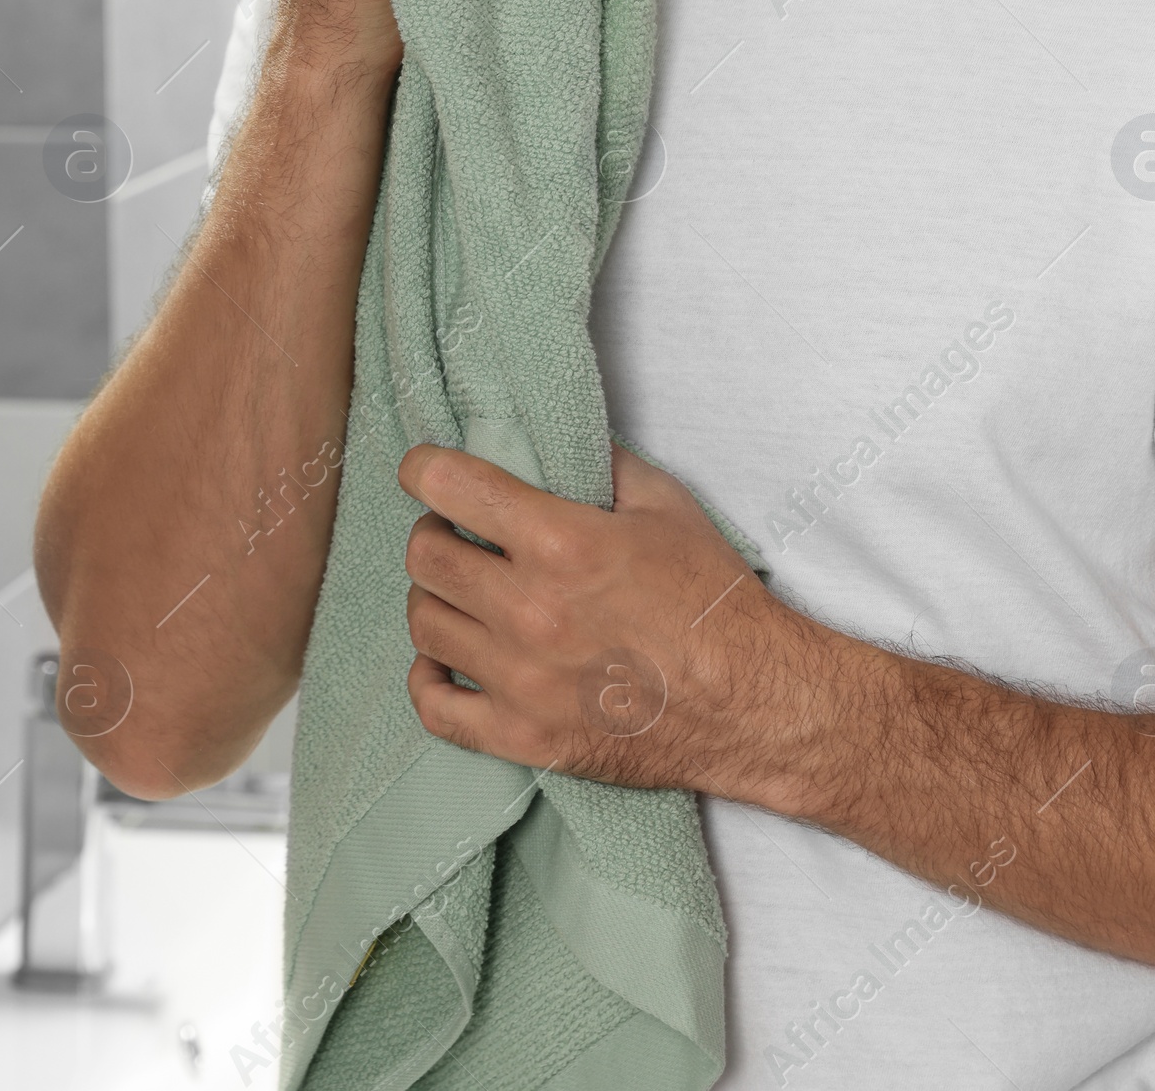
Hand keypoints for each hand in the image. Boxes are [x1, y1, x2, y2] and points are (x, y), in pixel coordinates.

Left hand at [400, 442, 822, 803]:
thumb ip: (598, 463)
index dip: (424, 469)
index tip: (424, 470)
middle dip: (435, 530)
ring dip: (437, 597)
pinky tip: (448, 657)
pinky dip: (429, 676)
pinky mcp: (524, 739)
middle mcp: (530, 611)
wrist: (754, 705)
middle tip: (459, 532)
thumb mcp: (664, 504)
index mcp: (562, 543)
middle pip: (425, 555)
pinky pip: (435, 707)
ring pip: (424, 622)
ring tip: (466, 591)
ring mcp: (522, 681)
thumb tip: (548, 439)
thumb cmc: (712, 600)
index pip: (449, 485)